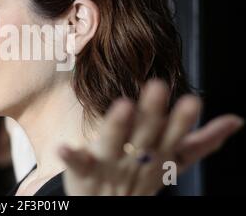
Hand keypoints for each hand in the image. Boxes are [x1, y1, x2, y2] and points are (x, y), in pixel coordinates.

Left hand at [59, 79, 243, 194]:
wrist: (109, 207)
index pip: (173, 136)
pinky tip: (62, 147)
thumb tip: (237, 120)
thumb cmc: (142, 176)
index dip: (181, 120)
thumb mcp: (175, 162)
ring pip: (113, 144)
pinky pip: (77, 163)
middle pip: (144, 135)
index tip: (192, 101)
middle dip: (152, 113)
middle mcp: (135, 158)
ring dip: (117, 126)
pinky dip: (70, 156)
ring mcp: (108, 165)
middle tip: (158, 86)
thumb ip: (203, 142)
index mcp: (158, 154)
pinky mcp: (83, 171)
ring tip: (122, 106)